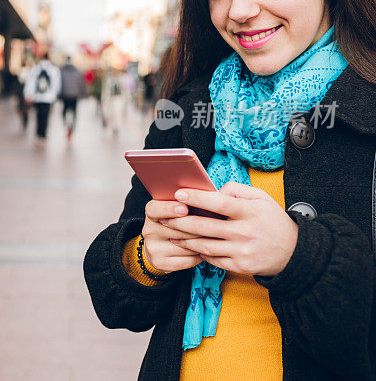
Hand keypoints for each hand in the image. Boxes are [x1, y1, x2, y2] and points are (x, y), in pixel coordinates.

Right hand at [142, 199, 203, 272]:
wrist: (158, 249)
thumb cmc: (173, 225)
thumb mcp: (174, 211)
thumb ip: (186, 203)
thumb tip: (207, 197)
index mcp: (151, 213)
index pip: (155, 209)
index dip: (169, 209)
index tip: (184, 208)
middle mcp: (149, 230)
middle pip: (178, 229)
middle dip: (199, 227)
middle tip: (214, 224)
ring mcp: (154, 248)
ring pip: (187, 246)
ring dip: (202, 242)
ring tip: (210, 238)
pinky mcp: (161, 263)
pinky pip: (189, 260)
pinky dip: (199, 256)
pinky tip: (201, 250)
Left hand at [162, 182, 297, 275]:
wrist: (294, 252)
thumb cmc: (272, 220)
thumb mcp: (261, 198)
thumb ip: (236, 190)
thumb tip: (213, 190)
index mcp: (249, 211)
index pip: (218, 203)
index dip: (196, 197)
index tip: (178, 193)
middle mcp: (244, 232)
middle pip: (204, 226)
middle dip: (179, 221)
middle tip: (164, 217)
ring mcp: (242, 251)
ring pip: (204, 245)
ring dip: (184, 239)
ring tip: (170, 233)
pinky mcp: (240, 267)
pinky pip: (213, 260)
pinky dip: (199, 252)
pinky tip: (189, 245)